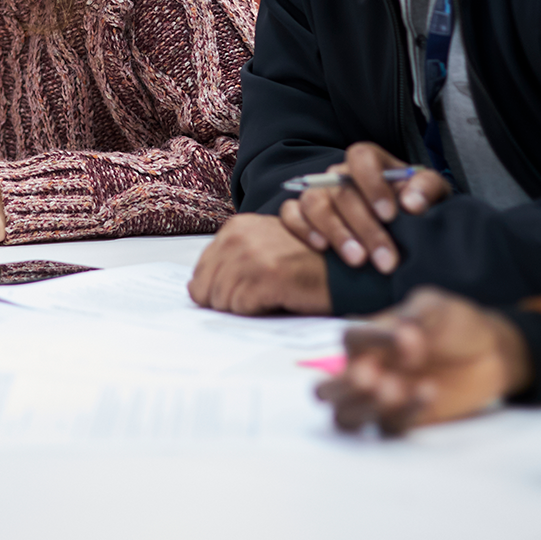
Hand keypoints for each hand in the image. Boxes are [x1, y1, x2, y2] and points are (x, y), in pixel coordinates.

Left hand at [188, 214, 331, 315]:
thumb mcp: (262, 250)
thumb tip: (195, 290)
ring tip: (272, 294)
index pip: (200, 273)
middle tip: (259, 296)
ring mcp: (250, 254)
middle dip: (228, 302)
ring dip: (246, 307)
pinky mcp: (265, 274)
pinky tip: (279, 297)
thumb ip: (229, 262)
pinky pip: (241, 308)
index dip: (218, 291)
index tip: (243, 292)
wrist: (346, 267)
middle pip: (205, 290)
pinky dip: (258, 311)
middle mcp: (238, 236)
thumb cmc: (306, 264)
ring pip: (222, 302)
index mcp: (235, 228)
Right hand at [281, 143, 450, 273]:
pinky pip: (290, 215)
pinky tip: (322, 248)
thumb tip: (412, 202)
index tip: (390, 215)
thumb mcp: (430, 195)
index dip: (373, 183)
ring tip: (358, 261)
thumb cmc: (414, 207)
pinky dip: (303, 230)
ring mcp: (318, 193)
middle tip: (385, 259)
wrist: (400, 230)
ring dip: (337, 233)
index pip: (362, 157)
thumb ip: (426, 189)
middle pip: (341, 190)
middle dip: (365, 227)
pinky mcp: (302, 214)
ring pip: (314, 202)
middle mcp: (340, 175)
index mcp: (371, 163)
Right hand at [315, 287, 531, 435]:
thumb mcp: (435, 307)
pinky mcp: (405, 421)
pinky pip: (389, 428)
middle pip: (326, 391)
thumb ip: (414, 317)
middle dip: (341, 388)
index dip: (372, 340)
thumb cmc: (455, 323)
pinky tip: (428, 391)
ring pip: (346, 419)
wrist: (492, 352)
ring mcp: (382, 400)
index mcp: (368, 339)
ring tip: (392, 390)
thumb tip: (402, 335)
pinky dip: (404, 413)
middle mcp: (367, 371)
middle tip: (371, 377)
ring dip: (362, 408)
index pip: (349, 340)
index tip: (408, 337)